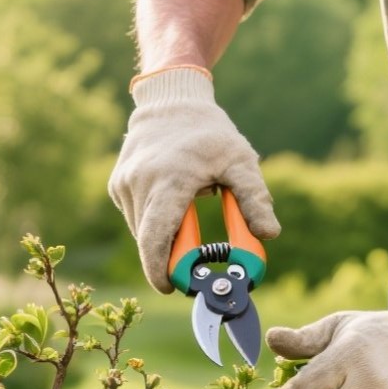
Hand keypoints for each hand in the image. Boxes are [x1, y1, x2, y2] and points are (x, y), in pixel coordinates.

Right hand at [108, 67, 279, 292]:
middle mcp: (140, 184)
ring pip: (141, 232)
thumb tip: (269, 235)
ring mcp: (124, 185)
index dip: (160, 270)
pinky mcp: (118, 185)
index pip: (155, 238)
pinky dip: (153, 223)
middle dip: (168, 260)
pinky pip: (136, 218)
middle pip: (149, 241)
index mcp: (169, 181)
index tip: (172, 287)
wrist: (171, 101)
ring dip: (162, 239)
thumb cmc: (209, 133)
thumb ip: (254, 199)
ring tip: (188, 218)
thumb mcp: (240, 161)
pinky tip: (171, 203)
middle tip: (193, 268)